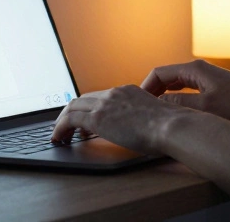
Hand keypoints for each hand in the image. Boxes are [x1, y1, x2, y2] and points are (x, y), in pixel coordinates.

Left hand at [50, 84, 187, 154]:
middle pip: (83, 99)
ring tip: (59, 134)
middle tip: (66, 127)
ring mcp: (105, 104)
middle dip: (72, 113)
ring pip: (73, 107)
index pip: (100, 96)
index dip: (89, 109)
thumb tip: (137, 128)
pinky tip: (58, 138)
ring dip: (63, 120)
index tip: (84, 121)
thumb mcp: (154, 116)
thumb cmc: (169, 127)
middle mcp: (114, 93)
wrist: (170, 126)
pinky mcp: (98, 118)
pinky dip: (60, 128)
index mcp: (127, 91)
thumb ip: (141, 117)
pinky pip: (70, 120)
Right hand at [140, 59, 229, 121]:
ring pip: (176, 82)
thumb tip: (158, 102)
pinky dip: (176, 95)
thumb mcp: (205, 108)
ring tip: (156, 111)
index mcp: (193, 69)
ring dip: (164, 94)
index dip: (146, 87)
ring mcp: (205, 75)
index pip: (159, 72)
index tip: (139, 104)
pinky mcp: (213, 84)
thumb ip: (179, 103)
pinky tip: (175, 110)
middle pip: (166, 76)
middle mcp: (198, 68)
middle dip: (153, 90)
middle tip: (144, 109)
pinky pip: (186, 87)